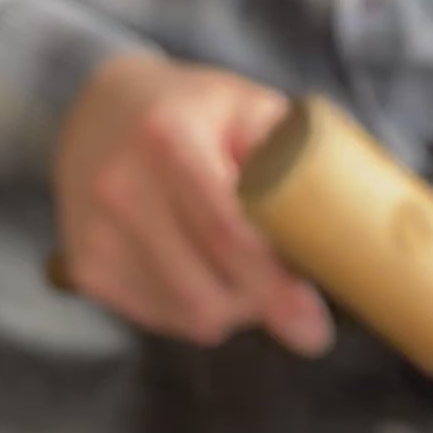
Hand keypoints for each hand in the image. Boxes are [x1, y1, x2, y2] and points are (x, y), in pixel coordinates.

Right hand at [54, 54, 333, 353]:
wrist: (95, 110)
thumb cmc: (192, 112)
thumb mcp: (246, 107)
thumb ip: (292, 158)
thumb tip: (346, 228)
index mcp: (168, 137)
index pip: (228, 234)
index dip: (276, 288)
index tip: (314, 326)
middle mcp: (121, 186)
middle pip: (208, 291)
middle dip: (263, 308)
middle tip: (296, 308)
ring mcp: (96, 233)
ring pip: (188, 315)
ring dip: (231, 310)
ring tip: (241, 271)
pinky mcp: (87, 267)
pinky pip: (161, 319)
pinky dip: (194, 309)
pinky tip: (199, 270)